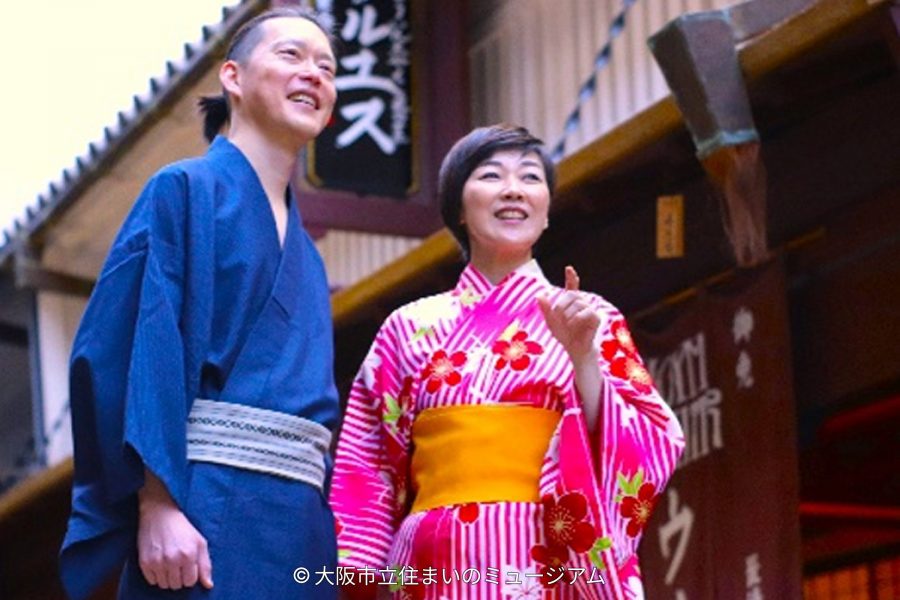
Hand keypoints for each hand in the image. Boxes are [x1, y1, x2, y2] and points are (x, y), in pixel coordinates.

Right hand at [137, 471, 213, 590]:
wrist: (159, 513)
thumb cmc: (182, 528)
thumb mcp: (200, 542)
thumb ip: (205, 565)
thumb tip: (208, 585)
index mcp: (188, 555)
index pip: (190, 582)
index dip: (190, 575)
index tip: (187, 566)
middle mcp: (172, 560)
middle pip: (177, 585)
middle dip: (179, 577)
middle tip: (178, 563)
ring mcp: (157, 562)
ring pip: (164, 585)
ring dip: (167, 577)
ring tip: (168, 563)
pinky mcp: (144, 562)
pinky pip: (152, 581)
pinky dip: (156, 576)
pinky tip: (159, 563)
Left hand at [537, 266, 599, 364]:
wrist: (574, 348)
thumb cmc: (564, 335)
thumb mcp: (551, 322)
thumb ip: (546, 309)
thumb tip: (539, 295)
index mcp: (571, 302)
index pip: (572, 286)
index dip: (571, 277)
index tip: (568, 268)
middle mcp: (582, 303)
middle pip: (572, 294)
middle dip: (561, 305)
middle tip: (558, 318)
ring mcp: (590, 309)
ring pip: (578, 303)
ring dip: (568, 314)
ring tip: (567, 325)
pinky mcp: (596, 317)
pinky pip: (586, 312)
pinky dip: (576, 319)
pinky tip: (574, 325)